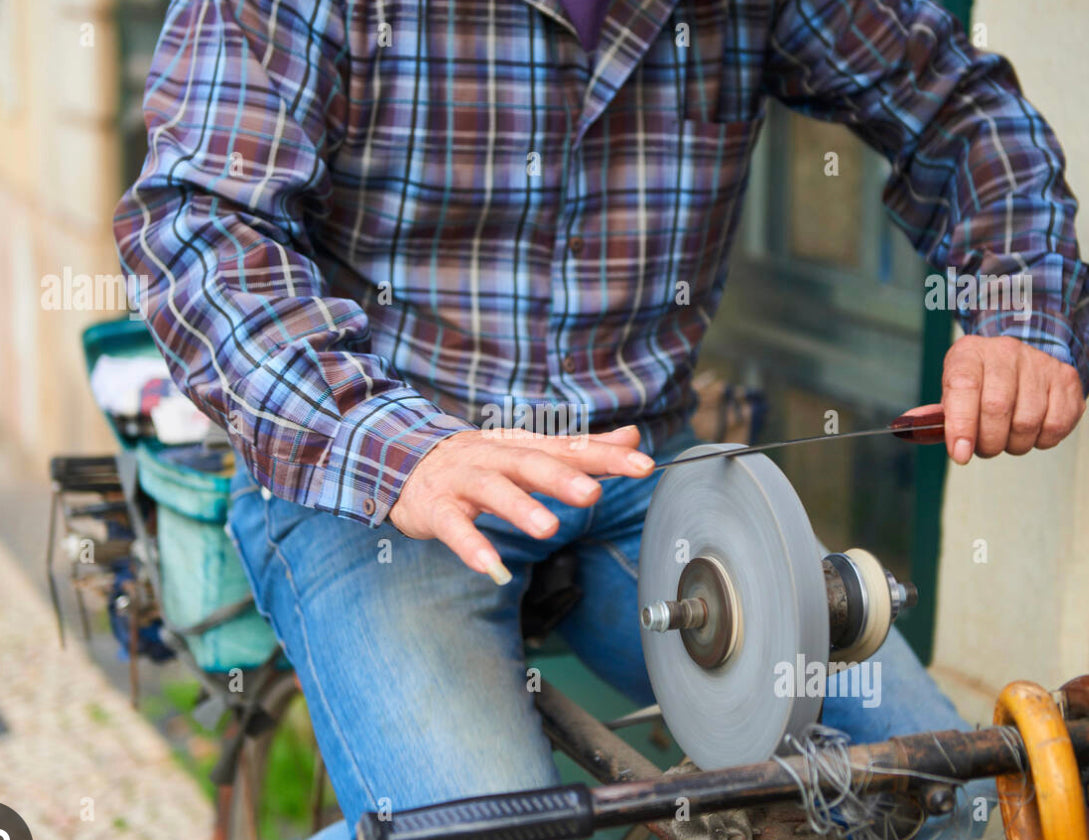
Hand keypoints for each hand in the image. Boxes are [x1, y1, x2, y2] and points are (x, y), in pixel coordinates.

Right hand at [388, 425, 654, 582]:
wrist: (404, 458)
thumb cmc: (478, 460)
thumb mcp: (530, 450)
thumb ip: (581, 448)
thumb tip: (631, 436)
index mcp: (523, 446)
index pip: (569, 448)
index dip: (606, 456)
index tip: (644, 465)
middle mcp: (496, 457)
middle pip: (531, 463)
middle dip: (562, 478)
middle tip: (594, 494)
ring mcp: (464, 481)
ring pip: (493, 490)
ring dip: (520, 507)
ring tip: (548, 528)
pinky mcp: (436, 507)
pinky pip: (453, 526)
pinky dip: (470, 545)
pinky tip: (489, 566)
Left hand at [941, 334, 1084, 463]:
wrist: (1017, 361)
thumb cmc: (980, 382)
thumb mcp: (953, 390)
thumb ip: (937, 413)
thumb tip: (908, 428)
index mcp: (969, 353)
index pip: (963, 387)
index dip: (961, 425)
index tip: (960, 454)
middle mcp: (1005, 352)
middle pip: (996, 408)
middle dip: (987, 442)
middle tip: (983, 448)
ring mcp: (1039, 363)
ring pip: (1027, 422)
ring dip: (1013, 444)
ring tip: (1005, 438)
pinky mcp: (1066, 379)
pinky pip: (1055, 425)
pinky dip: (1040, 441)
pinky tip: (1030, 432)